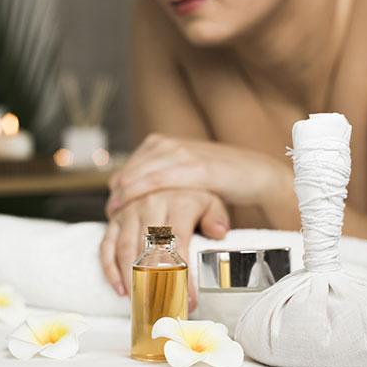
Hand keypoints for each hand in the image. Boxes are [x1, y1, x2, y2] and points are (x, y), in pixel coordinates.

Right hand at [100, 189, 229, 308]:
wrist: (166, 175)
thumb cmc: (191, 195)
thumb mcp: (211, 201)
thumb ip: (216, 217)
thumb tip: (219, 233)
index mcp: (177, 202)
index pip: (179, 243)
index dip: (183, 274)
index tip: (189, 299)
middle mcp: (150, 204)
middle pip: (150, 250)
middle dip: (156, 283)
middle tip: (163, 308)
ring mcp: (129, 211)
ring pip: (126, 250)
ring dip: (132, 279)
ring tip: (141, 303)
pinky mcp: (114, 218)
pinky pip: (107, 246)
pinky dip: (110, 269)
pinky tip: (120, 289)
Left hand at [106, 133, 285, 215]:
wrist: (254, 173)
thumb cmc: (217, 178)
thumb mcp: (182, 172)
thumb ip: (156, 177)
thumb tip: (123, 190)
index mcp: (160, 143)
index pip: (125, 171)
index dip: (115, 196)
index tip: (112, 215)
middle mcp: (166, 145)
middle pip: (128, 176)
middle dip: (118, 201)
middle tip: (112, 223)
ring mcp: (180, 154)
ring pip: (140, 178)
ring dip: (127, 202)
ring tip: (119, 223)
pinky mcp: (195, 167)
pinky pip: (160, 181)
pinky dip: (145, 197)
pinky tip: (137, 212)